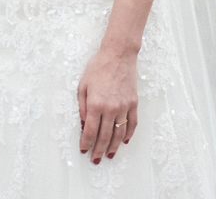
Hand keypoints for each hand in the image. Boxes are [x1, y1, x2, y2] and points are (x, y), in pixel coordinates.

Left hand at [77, 47, 138, 164]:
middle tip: (96, 160)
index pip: (90, 131)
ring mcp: (124, 107)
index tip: (83, 149)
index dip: (86, 143)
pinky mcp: (133, 104)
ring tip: (108, 155)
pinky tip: (123, 141)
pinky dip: (128, 134)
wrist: (118, 56)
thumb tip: (84, 124)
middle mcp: (110, 108)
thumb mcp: (82, 86)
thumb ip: (82, 107)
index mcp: (95, 104)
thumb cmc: (97, 68)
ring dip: (113, 146)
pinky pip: (132, 124)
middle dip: (98, 150)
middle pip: (104, 136)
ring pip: (119, 133)